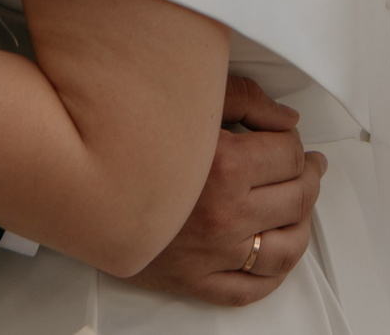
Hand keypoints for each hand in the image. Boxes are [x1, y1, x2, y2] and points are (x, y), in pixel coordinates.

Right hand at [121, 75, 326, 306]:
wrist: (79, 185)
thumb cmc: (132, 139)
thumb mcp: (189, 100)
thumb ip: (245, 100)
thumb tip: (286, 121)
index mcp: (227, 165)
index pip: (289, 155)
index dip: (295, 144)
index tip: (289, 140)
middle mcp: (226, 214)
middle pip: (297, 198)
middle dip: (309, 178)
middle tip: (310, 168)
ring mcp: (214, 254)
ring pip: (287, 249)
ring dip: (302, 225)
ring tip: (300, 207)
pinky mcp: (195, 282)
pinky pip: (251, 289)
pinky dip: (274, 276)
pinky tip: (276, 255)